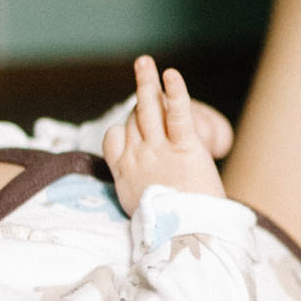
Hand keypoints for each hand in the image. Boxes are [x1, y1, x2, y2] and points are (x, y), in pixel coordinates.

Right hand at [102, 56, 225, 214]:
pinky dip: (174, 92)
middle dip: (140, 95)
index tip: (134, 126)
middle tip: (142, 67)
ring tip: (145, 61)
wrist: (185, 238)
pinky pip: (176, 114)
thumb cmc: (169, 229)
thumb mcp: (141, 211)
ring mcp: (158, 151)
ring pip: (148, 109)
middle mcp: (137, 157)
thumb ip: (138, 192)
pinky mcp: (184, 148)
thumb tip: (142, 193)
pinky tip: (171, 74)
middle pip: (134, 119)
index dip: (124, 128)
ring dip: (146, 81)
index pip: (115, 137)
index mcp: (124, 173)